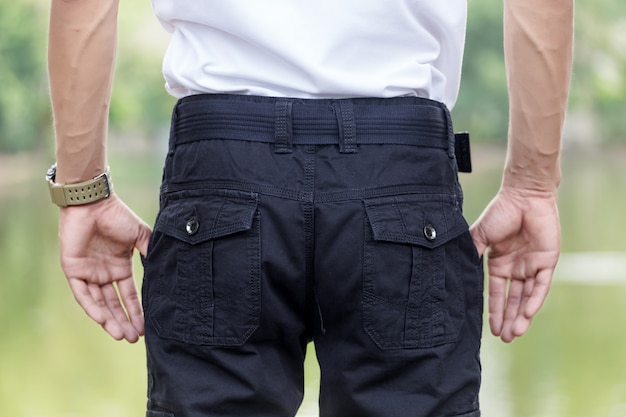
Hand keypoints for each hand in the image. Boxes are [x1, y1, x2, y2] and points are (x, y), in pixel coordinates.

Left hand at [58, 194, 151, 342]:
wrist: (94, 203)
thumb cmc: (117, 216)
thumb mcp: (141, 236)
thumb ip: (150, 253)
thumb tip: (165, 271)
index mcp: (119, 267)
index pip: (128, 295)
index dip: (136, 311)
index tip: (145, 327)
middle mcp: (104, 273)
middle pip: (114, 304)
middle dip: (123, 322)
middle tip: (133, 338)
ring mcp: (88, 273)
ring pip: (99, 304)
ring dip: (109, 320)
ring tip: (121, 335)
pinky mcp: (73, 270)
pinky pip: (82, 294)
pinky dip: (92, 308)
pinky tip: (102, 320)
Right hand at [470, 187, 559, 342]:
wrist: (523, 196)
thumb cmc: (500, 212)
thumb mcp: (478, 236)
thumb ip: (471, 255)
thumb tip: (458, 274)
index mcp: (499, 263)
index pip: (496, 293)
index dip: (494, 311)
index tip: (490, 330)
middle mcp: (515, 268)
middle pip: (512, 300)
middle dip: (508, 320)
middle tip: (504, 339)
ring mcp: (531, 266)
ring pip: (527, 297)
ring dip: (521, 316)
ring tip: (515, 334)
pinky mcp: (546, 262)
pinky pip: (541, 286)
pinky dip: (534, 301)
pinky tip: (526, 315)